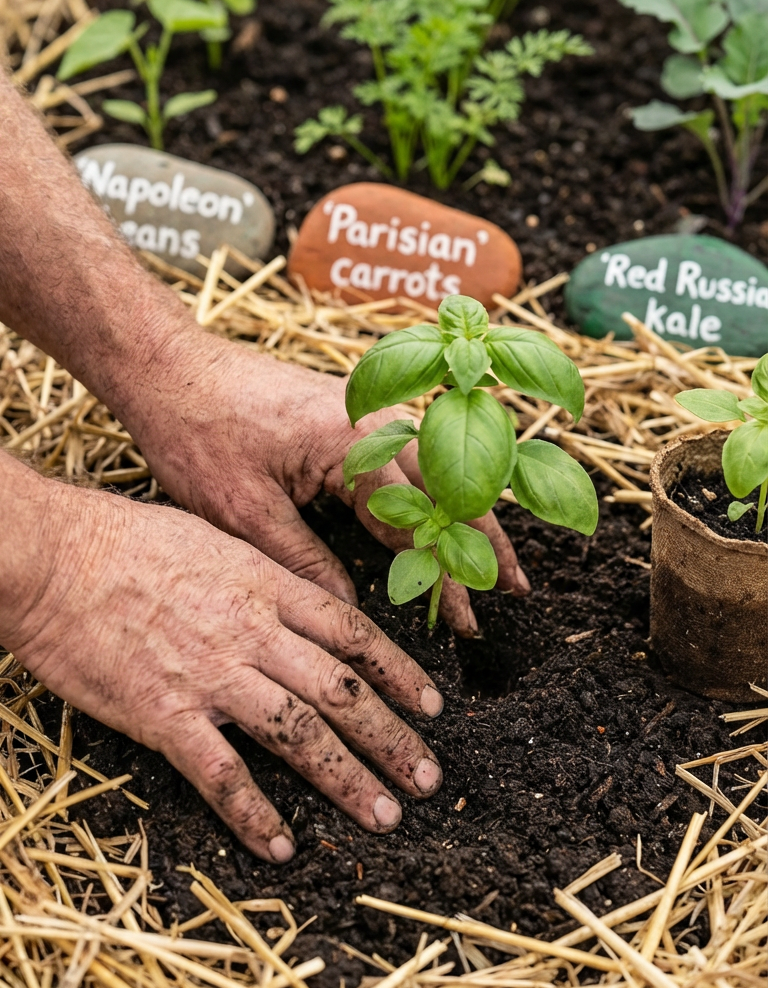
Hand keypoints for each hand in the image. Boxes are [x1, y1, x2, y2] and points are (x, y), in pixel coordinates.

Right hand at [3, 463, 442, 861]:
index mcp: (265, 586)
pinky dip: (256, 816)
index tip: (430, 704)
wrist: (56, 558)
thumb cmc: (126, 540)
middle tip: (429, 779)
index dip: (398, 673)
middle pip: (341, 690)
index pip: (352, 633)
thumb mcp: (214, 538)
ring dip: (348, 778)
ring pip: (299, 733)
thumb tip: (304, 602)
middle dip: (392, 738)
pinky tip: (283, 847)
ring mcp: (211, 675)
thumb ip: (264, 577)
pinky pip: (222, 775)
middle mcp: (252, 632)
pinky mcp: (165, 715)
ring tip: (385, 815)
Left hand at [128, 333, 529, 637]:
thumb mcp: (244, 512)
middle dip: (480, 542)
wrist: (166, 366)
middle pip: (449, 488)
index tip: (465, 621)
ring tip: (491, 559)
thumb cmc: (197, 431)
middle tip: (512, 590)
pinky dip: (432, 491)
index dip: (446, 575)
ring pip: (434, 469)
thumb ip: (304, 562)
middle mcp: (376, 420)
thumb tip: (350, 614)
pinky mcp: (348, 413)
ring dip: (463, 514)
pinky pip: (407, 455)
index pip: (421, 521)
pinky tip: (439, 515)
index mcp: (357, 442)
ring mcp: (366, 411)